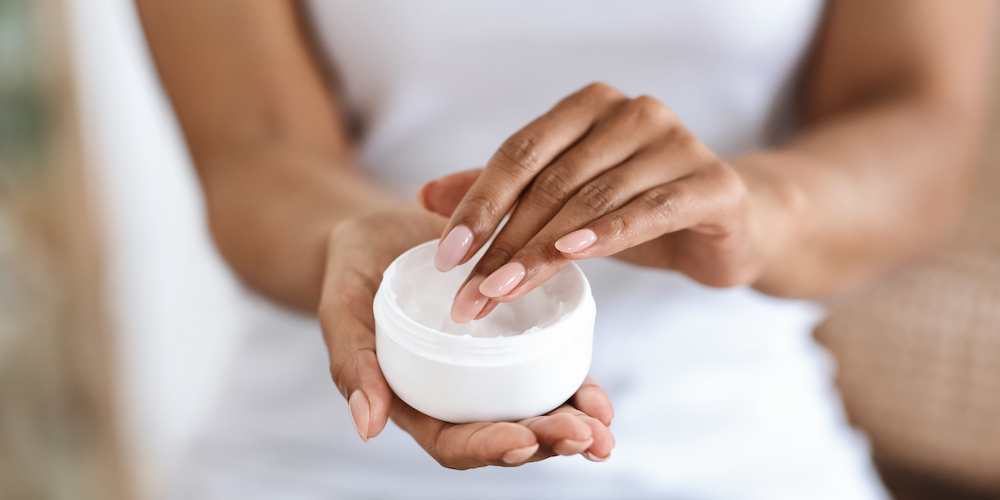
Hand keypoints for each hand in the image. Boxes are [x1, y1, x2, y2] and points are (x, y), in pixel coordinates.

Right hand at [318, 205, 614, 468]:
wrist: (376, 231)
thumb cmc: (350, 273)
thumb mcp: (342, 312)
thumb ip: (353, 364)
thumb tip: (368, 427)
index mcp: (416, 401)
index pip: (454, 441)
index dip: (489, 447)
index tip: (521, 439)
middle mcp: (458, 394)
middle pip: (505, 434)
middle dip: (546, 441)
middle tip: (584, 436)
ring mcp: (490, 370)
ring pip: (535, 410)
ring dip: (573, 426)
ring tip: (605, 430)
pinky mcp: (516, 337)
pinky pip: (550, 368)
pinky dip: (577, 389)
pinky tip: (603, 401)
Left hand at [421, 83, 794, 321]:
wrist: (729, 223)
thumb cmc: (638, 207)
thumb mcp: (566, 199)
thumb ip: (505, 193)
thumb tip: (427, 195)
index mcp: (591, 107)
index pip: (520, 153)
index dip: (479, 203)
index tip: (446, 255)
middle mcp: (634, 112)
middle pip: (551, 182)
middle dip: (503, 243)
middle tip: (469, 293)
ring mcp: (677, 143)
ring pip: (591, 200)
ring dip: (540, 252)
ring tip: (502, 292)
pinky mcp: (713, 183)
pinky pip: (649, 208)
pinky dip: (607, 233)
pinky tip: (571, 256)